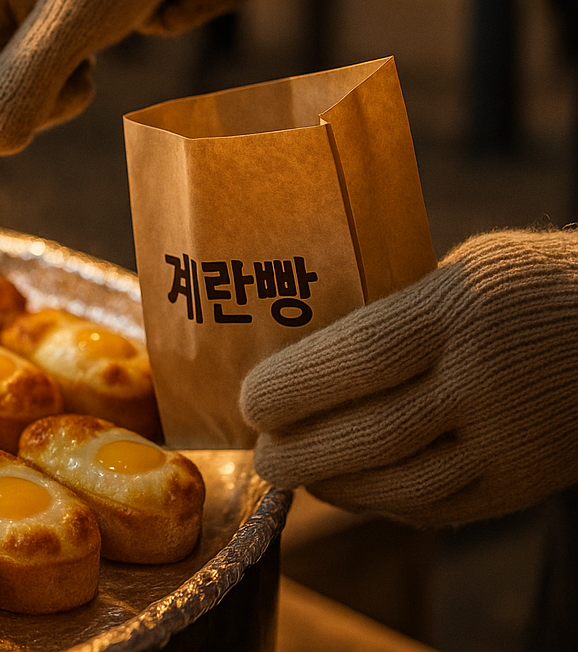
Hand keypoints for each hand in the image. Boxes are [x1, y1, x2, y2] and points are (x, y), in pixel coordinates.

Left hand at [240, 230, 577, 527]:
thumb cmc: (528, 286)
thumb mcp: (463, 270)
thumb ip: (398, 312)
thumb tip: (307, 351)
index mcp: (460, 313)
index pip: (364, 355)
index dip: (298, 385)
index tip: (250, 400)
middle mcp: (485, 381)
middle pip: (374, 434)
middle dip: (302, 453)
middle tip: (261, 454)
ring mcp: (510, 440)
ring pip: (403, 485)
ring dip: (337, 486)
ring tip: (296, 474)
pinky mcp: (527, 481)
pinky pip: (442, 508)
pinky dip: (386, 504)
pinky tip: (353, 490)